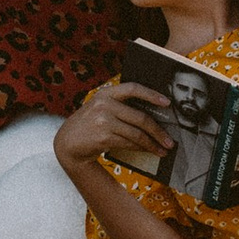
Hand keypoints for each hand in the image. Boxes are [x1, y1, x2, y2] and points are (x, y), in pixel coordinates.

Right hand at [55, 82, 169, 166]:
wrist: (67, 142)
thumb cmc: (89, 124)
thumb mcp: (100, 108)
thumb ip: (120, 106)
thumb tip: (153, 114)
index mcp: (106, 93)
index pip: (133, 88)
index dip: (151, 94)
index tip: (167, 102)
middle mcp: (104, 105)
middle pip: (140, 117)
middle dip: (158, 131)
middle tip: (170, 140)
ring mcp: (103, 121)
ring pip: (137, 133)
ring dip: (152, 143)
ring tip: (163, 149)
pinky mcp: (103, 137)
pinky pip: (129, 143)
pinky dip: (141, 148)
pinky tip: (148, 151)